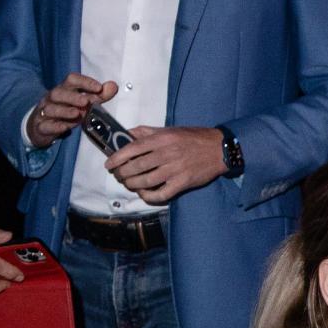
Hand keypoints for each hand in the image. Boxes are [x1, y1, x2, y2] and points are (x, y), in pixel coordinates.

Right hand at [26, 74, 117, 147]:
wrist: (40, 127)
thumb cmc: (63, 111)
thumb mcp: (81, 103)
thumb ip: (98, 95)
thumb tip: (113, 86)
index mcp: (63, 89)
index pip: (71, 80)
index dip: (84, 82)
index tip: (98, 88)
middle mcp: (52, 99)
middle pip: (58, 93)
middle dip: (72, 96)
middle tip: (86, 102)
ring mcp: (44, 113)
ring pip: (50, 109)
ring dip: (64, 111)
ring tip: (77, 114)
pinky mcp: (41, 127)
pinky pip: (45, 125)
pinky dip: (55, 126)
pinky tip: (64, 127)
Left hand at [104, 125, 225, 202]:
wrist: (219, 149)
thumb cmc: (192, 138)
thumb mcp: (169, 130)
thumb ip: (146, 132)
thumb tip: (126, 134)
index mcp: (161, 139)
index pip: (132, 148)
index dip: (117, 158)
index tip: (109, 164)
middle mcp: (166, 154)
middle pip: (136, 167)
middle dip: (122, 173)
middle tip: (119, 176)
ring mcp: (175, 169)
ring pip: (146, 181)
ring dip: (132, 185)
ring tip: (129, 184)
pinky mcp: (182, 182)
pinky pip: (161, 194)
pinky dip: (148, 196)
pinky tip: (144, 194)